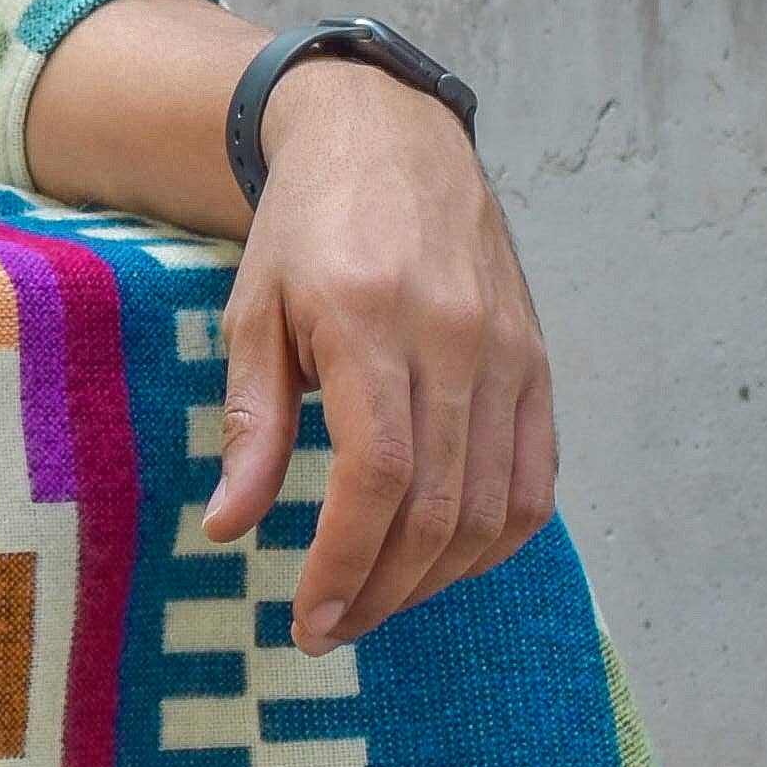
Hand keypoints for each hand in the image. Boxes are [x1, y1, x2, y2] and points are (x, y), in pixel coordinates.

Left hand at [205, 65, 555, 654]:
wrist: (391, 138)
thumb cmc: (306, 228)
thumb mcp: (252, 310)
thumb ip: (251, 422)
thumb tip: (229, 529)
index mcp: (370, 320)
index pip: (378, 474)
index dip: (346, 562)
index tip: (309, 618)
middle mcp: (455, 338)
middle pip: (439, 506)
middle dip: (382, 589)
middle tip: (329, 629)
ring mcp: (509, 353)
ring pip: (492, 506)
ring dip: (434, 578)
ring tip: (374, 603)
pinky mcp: (537, 363)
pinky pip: (535, 480)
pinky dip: (494, 539)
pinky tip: (441, 563)